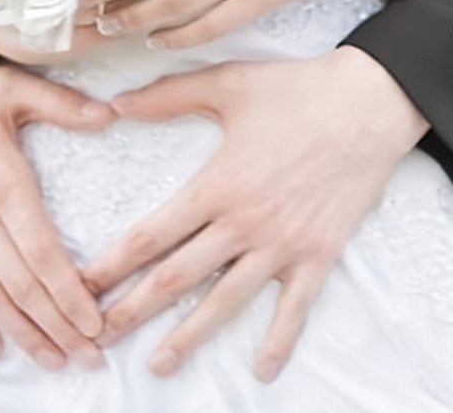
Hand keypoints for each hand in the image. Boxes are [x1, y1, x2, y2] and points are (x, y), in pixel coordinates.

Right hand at [0, 24, 112, 369]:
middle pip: (25, 289)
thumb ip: (61, 104)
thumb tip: (110, 113)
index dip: (72, 297)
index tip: (97, 325)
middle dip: (60, 328)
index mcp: (4, 185)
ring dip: (25, 335)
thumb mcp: (8, 86)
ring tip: (54, 361)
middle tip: (91, 357)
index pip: (46, 256)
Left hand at [83, 46, 427, 381]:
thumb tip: (116, 103)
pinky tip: (261, 369)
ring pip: (226, 301)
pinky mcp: (319, 255)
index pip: (152, 235)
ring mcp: (283, 245)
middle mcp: (245, 224)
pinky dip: (278, 341)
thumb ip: (169, 96)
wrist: (369, 103)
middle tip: (100, 335)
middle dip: (135, 309)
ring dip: (189, 336)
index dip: (113, 263)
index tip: (83, 285)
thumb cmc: (297, 90)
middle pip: (177, 278)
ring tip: (159, 365)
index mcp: (217, 184)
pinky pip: (294, 308)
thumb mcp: (227, 83)